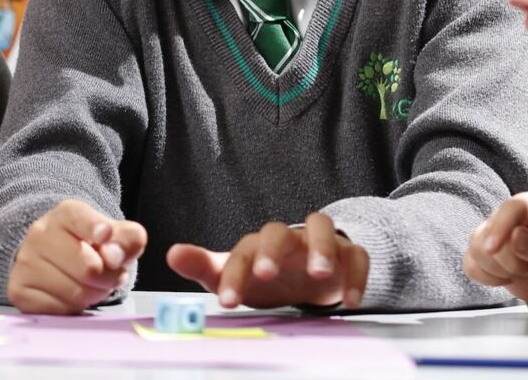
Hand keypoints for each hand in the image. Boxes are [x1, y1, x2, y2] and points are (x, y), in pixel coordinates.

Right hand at [7, 199, 146, 313]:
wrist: (52, 259)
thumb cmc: (90, 247)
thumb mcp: (116, 236)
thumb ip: (128, 240)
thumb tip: (114, 256)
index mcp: (65, 213)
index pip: (80, 218)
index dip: (96, 228)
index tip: (105, 234)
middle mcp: (39, 233)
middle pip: (89, 268)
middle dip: (107, 278)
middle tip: (107, 276)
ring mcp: (25, 262)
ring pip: (76, 293)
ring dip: (92, 295)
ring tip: (88, 285)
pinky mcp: (18, 290)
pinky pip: (59, 311)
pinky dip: (72, 309)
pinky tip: (69, 296)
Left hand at [167, 213, 369, 310]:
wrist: (307, 274)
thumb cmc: (266, 273)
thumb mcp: (235, 273)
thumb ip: (204, 266)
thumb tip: (171, 254)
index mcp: (259, 244)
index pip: (243, 251)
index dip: (234, 275)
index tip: (227, 301)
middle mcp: (288, 238)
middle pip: (279, 230)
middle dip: (273, 250)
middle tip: (267, 274)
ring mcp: (319, 243)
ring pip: (322, 227)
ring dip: (322, 248)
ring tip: (321, 274)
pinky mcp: (348, 255)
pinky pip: (357, 255)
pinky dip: (356, 274)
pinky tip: (351, 299)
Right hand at [464, 192, 527, 306]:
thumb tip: (516, 235)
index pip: (512, 207)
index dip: (500, 226)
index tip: (492, 249)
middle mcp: (513, 216)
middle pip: (489, 232)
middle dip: (510, 260)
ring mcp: (496, 233)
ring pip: (475, 247)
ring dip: (499, 269)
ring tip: (526, 272)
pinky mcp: (486, 253)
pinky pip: (470, 264)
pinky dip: (485, 276)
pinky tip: (506, 279)